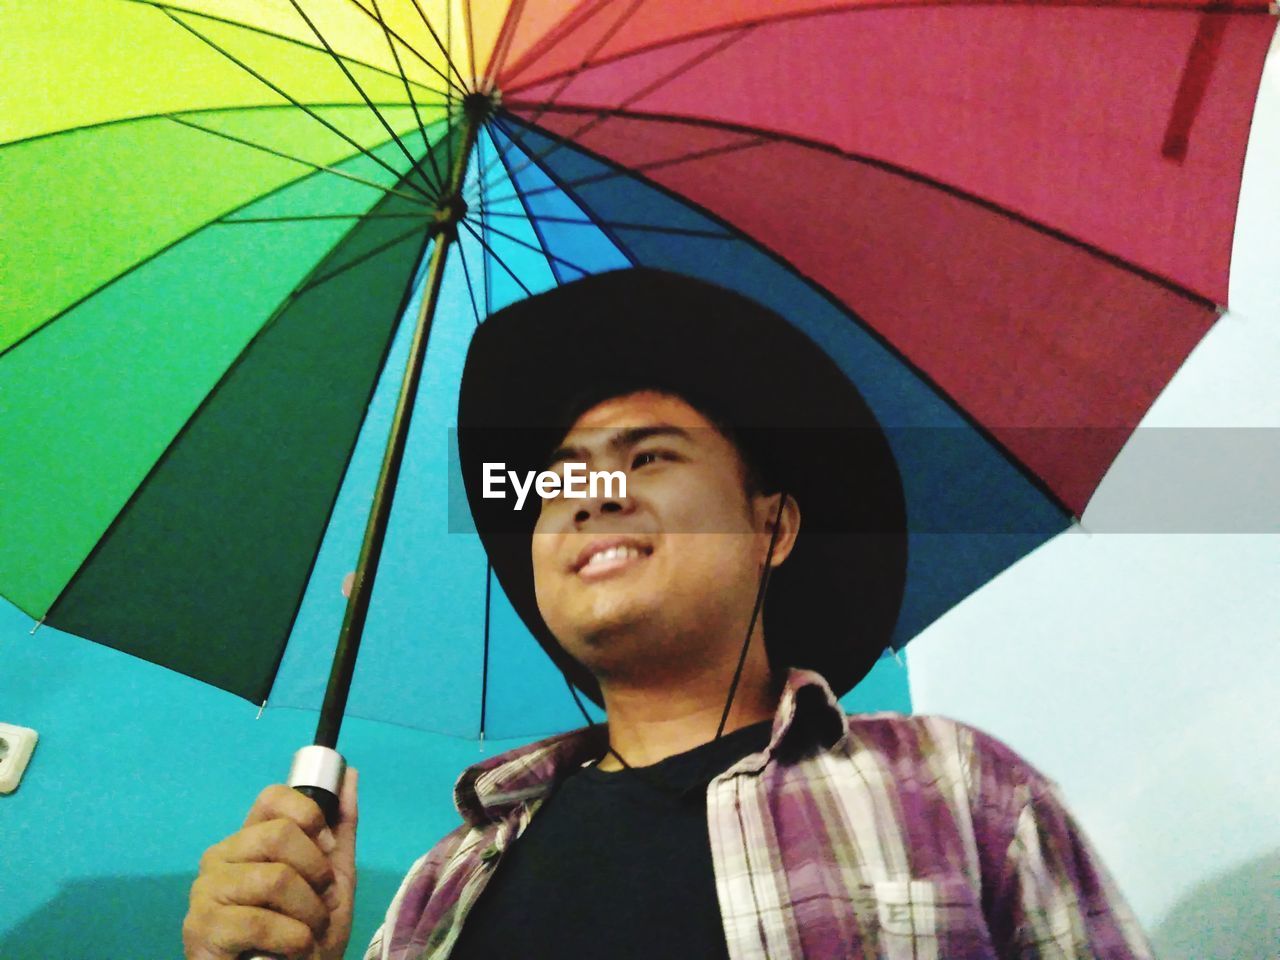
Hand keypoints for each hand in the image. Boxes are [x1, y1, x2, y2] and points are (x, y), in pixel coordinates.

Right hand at [183, 768, 358, 959]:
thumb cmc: (305, 935)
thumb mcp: (333, 881)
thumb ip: (340, 830)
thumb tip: (351, 775)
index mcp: (248, 840)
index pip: (273, 797)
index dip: (309, 817)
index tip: (326, 849)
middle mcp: (220, 857)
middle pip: (281, 835)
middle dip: (317, 874)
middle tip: (319, 904)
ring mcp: (206, 891)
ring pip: (276, 879)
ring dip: (309, 914)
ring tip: (307, 933)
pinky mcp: (202, 928)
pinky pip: (260, 921)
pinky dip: (292, 940)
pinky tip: (291, 951)